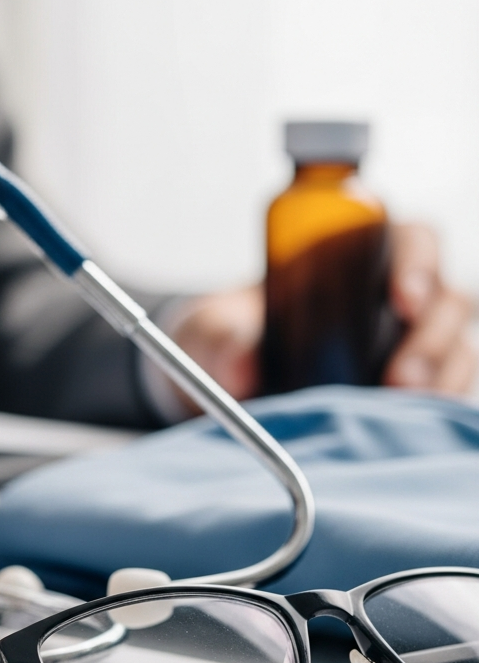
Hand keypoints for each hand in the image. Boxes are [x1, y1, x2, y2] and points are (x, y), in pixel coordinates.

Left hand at [169, 223, 475, 407]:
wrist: (217, 387)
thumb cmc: (224, 341)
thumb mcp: (208, 332)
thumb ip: (221, 339)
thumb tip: (243, 363)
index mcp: (350, 259)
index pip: (410, 240)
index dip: (417, 262)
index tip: (402, 298)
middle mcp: (388, 297)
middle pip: (446, 299)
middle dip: (433, 336)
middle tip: (400, 376)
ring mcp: (403, 344)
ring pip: (456, 348)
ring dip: (441, 375)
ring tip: (402, 402)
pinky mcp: (405, 388)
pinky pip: (444, 393)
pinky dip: (439, 405)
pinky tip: (416, 422)